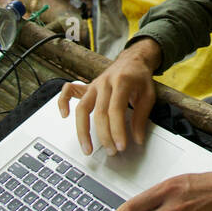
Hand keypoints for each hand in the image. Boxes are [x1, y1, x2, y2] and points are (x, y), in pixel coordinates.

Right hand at [58, 39, 159, 154]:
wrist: (133, 59)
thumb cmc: (140, 77)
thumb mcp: (149, 95)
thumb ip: (142, 117)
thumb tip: (137, 139)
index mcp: (122, 82)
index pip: (116, 110)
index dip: (117, 130)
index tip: (120, 146)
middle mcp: (105, 83)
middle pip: (99, 113)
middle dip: (104, 135)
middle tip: (111, 151)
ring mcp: (94, 84)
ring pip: (82, 108)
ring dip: (82, 130)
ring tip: (86, 148)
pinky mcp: (87, 86)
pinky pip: (69, 91)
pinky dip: (62, 102)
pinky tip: (64, 115)